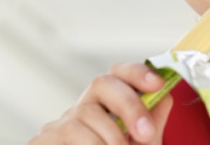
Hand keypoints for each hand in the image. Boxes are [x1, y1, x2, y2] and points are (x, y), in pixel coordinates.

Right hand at [27, 62, 172, 143]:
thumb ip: (152, 124)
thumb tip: (165, 96)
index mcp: (108, 106)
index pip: (119, 73)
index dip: (138, 72)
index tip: (158, 83)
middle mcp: (84, 108)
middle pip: (102, 83)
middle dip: (129, 105)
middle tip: (145, 135)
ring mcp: (62, 123)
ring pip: (87, 113)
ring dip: (113, 140)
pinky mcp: (44, 138)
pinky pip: (69, 133)